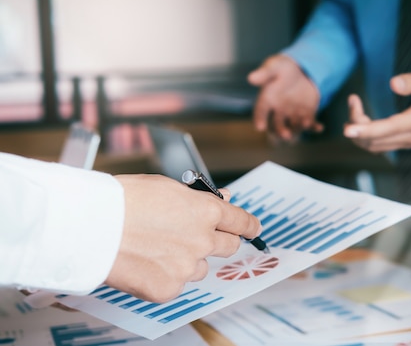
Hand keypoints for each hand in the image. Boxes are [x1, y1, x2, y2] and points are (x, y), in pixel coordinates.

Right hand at [106, 175, 260, 302]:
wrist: (92, 225)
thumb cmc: (124, 200)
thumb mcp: (168, 187)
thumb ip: (199, 198)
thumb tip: (224, 200)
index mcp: (207, 212)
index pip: (242, 222)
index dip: (249, 226)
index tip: (252, 229)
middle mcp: (203, 241)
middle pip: (228, 247)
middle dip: (218, 242)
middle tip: (197, 238)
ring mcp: (187, 268)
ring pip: (199, 267)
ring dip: (187, 260)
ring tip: (156, 247)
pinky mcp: (169, 289)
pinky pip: (176, 284)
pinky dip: (164, 276)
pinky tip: (144, 262)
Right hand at [248, 54, 323, 141]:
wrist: (301, 69)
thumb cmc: (283, 67)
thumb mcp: (275, 66)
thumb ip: (265, 73)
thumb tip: (251, 78)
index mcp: (267, 99)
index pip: (261, 111)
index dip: (259, 119)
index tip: (260, 127)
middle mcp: (278, 110)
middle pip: (277, 125)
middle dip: (281, 131)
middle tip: (286, 135)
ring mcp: (292, 114)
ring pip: (294, 126)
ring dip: (299, 128)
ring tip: (306, 123)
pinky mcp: (306, 114)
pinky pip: (310, 123)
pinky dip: (314, 127)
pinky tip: (320, 127)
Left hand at [344, 65, 410, 151]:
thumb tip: (393, 83)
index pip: (389, 129)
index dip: (367, 130)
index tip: (348, 129)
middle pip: (376, 140)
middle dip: (357, 124)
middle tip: (353, 100)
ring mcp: (406, 142)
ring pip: (373, 145)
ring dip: (358, 130)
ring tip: (354, 105)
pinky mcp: (401, 142)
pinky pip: (377, 144)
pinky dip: (364, 134)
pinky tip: (358, 118)